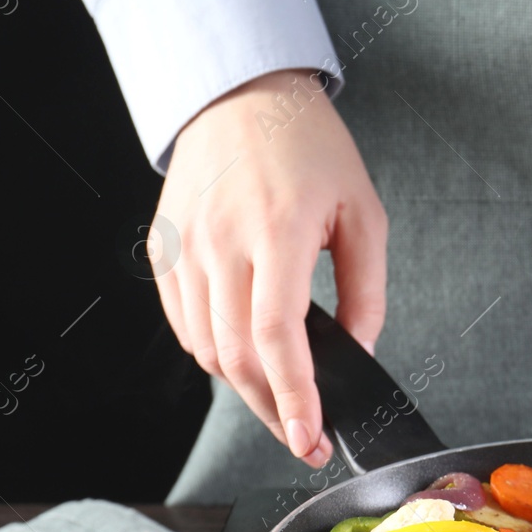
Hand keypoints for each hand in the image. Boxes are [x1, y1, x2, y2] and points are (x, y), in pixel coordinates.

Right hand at [151, 69, 387, 465]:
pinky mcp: (164, 250)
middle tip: (305, 437)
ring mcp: (185, 247)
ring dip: (245, 384)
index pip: (276, 336)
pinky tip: (247, 352)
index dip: (294, 396)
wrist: (243, 94)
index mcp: (277, 231)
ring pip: (206, 349)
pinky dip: (214, 351)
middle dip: (273, 409)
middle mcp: (221, 241)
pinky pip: (184, 324)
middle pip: (237, 357)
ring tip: (284, 395)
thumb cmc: (310, 148)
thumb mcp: (364, 215)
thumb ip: (367, 291)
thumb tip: (361, 350)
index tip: (309, 436)